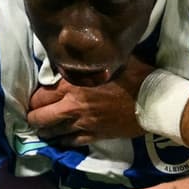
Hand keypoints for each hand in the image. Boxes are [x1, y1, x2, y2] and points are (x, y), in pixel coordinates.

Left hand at [26, 58, 150, 147]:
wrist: (155, 102)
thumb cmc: (136, 76)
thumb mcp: (110, 58)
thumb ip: (90, 57)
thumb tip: (80, 46)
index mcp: (72, 84)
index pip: (40, 95)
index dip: (34, 98)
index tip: (35, 98)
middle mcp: (73, 106)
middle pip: (40, 116)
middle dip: (33, 116)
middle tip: (34, 114)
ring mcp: (83, 124)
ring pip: (52, 132)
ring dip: (44, 131)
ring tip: (43, 129)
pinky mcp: (95, 136)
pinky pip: (71, 143)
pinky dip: (62, 142)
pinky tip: (60, 139)